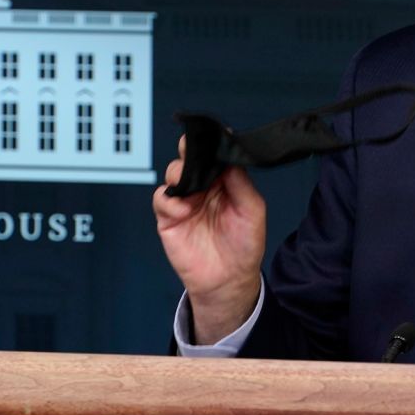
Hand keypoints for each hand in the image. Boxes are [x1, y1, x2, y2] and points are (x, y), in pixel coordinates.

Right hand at [153, 136, 265, 343]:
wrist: (228, 280)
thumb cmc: (244, 246)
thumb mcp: (252, 211)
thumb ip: (240, 183)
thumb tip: (228, 158)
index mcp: (224, 183)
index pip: (214, 155)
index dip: (212, 144)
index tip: (213, 134)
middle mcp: (203, 188)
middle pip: (189, 158)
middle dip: (189, 150)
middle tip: (192, 150)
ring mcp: (185, 201)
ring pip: (173, 173)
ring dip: (179, 174)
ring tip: (191, 190)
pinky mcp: (169, 218)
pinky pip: (161, 198)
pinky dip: (169, 199)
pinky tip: (182, 209)